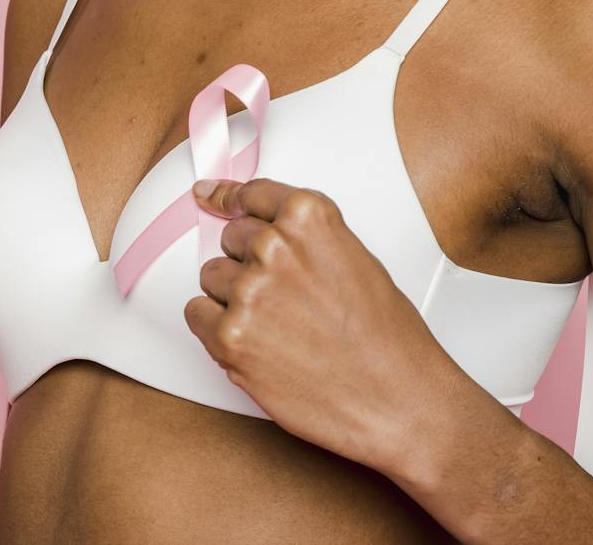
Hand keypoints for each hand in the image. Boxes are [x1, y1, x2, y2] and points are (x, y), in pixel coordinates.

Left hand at [185, 175, 466, 469]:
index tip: (210, 196)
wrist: (396, 397)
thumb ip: (306, 241)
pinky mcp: (230, 337)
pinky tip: (254, 343)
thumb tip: (264, 236)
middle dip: (248, 261)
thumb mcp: (355, 260)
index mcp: (310, 218)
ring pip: (212, 277)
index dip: (229, 196)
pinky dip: (215, 328)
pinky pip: (196, 314)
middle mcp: (275, 245)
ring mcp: (249, 291)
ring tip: (277, 326)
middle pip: (231, 238)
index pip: (253, 193)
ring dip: (233, 297)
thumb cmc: (386, 336)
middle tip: (281, 296)